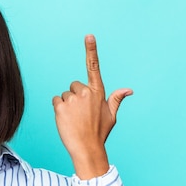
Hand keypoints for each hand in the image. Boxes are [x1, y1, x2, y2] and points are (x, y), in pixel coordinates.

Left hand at [52, 35, 131, 178]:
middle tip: (81, 114)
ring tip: (74, 120)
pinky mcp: (61, 107)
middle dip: (75, 97)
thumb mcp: (111, 116)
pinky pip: (56, 102)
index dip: (91, 50)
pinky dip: (58, 110)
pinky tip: (66, 121)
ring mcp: (73, 100)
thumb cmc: (99, 133)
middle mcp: (86, 93)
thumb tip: (129, 89)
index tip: (89, 36)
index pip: (94, 67)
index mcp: (98, 92)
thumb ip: (116, 99)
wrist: (87, 149)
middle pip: (74, 86)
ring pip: (64, 95)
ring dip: (66, 105)